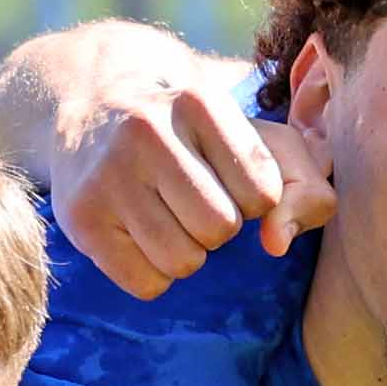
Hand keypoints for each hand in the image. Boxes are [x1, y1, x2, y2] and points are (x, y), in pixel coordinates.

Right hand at [57, 62, 327, 295]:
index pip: (262, 193)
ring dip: (187, 253)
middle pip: (220, 229)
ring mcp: (106, 173)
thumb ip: (305, 186)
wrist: (92, 106)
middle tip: (193, 200)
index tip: (229, 179)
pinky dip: (153, 273)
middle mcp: (145, 130)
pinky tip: (139, 234)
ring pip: (182, 261)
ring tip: (165, 215)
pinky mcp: (80, 216)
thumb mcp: (260, 139)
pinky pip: (145, 284)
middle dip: (219, 227)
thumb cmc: (196, 135)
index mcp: (198, 101)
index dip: (256, 200)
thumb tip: (276, 242)